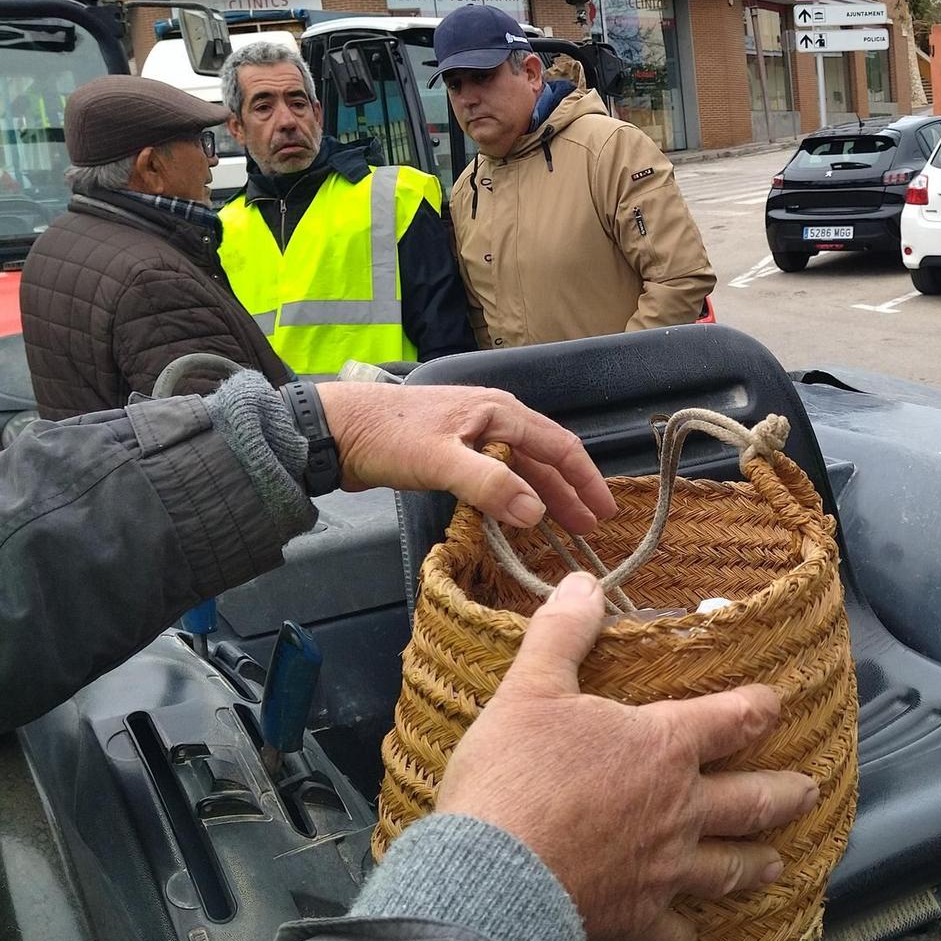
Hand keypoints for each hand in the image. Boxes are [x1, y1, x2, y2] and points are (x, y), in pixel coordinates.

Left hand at [316, 382, 615, 532]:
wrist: (335, 429)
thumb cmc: (387, 436)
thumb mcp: (440, 460)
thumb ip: (490, 485)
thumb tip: (537, 513)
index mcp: (499, 412)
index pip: (558, 446)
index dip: (585, 479)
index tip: (605, 511)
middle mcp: (493, 420)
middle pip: (545, 457)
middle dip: (571, 492)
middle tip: (591, 528)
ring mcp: (474, 435)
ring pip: (524, 467)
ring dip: (546, 496)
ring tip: (566, 528)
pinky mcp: (455, 452)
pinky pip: (500, 475)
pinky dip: (518, 496)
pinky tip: (519, 517)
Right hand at [435, 572, 819, 940]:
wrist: (493, 876)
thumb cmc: (513, 778)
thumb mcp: (530, 688)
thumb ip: (563, 634)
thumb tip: (583, 584)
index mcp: (663, 747)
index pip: (730, 719)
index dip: (759, 707)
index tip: (776, 703)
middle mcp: (679, 810)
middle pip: (751, 800)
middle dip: (785, 792)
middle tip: (809, 790)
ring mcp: (663, 870)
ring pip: (728, 868)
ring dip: (756, 864)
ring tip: (777, 864)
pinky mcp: (636, 918)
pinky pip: (673, 933)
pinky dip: (684, 935)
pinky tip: (690, 937)